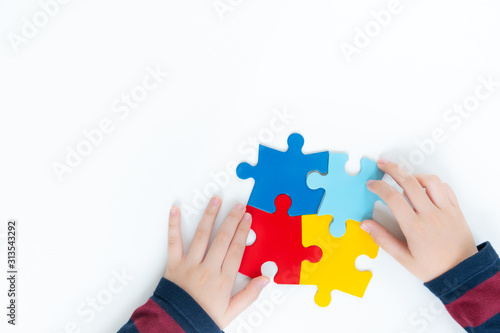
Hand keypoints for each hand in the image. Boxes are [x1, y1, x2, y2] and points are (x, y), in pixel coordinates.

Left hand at [165, 196, 269, 328]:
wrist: (176, 325)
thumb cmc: (202, 318)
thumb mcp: (231, 312)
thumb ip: (249, 295)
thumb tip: (265, 279)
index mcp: (223, 280)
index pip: (236, 249)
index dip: (243, 231)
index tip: (248, 218)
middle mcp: (208, 269)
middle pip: (223, 238)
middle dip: (232, 219)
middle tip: (238, 206)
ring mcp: (190, 265)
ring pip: (202, 235)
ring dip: (210, 215)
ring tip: (216, 200)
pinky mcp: (174, 264)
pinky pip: (174, 241)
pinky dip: (174, 225)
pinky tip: (176, 210)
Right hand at [361, 159, 477, 282]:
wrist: (461, 273)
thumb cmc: (433, 268)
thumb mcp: (403, 258)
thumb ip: (382, 239)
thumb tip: (365, 224)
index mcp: (414, 227)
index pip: (392, 198)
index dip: (379, 187)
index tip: (371, 185)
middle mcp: (430, 215)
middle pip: (409, 182)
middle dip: (393, 169)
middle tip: (383, 164)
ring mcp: (445, 211)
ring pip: (430, 181)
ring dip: (415, 175)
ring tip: (405, 177)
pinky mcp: (456, 210)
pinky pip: (445, 188)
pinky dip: (433, 183)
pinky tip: (424, 187)